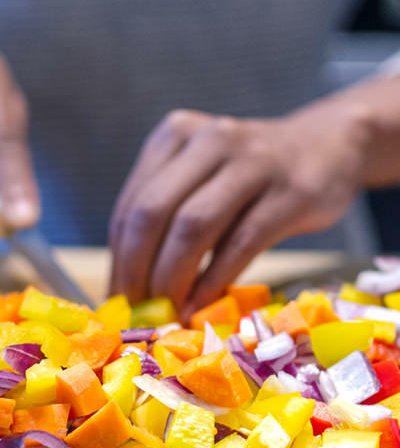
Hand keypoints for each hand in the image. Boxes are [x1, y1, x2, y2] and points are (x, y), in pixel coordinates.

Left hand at [109, 106, 368, 315]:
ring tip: (167, 311)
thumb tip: (128, 285)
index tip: (116, 298)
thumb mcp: (202, 174)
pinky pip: (240, 243)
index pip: (131, 205)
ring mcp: (252, 163)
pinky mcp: (290, 192)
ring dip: (172, 278)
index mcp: (174, 135)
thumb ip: (167, 214)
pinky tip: (203, 304)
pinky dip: (214, 280)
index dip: (119, 258)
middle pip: (151, 213)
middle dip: (136, 270)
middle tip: (137, 310)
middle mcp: (209, 140)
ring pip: (192, 227)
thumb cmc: (250, 174)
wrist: (330, 146)